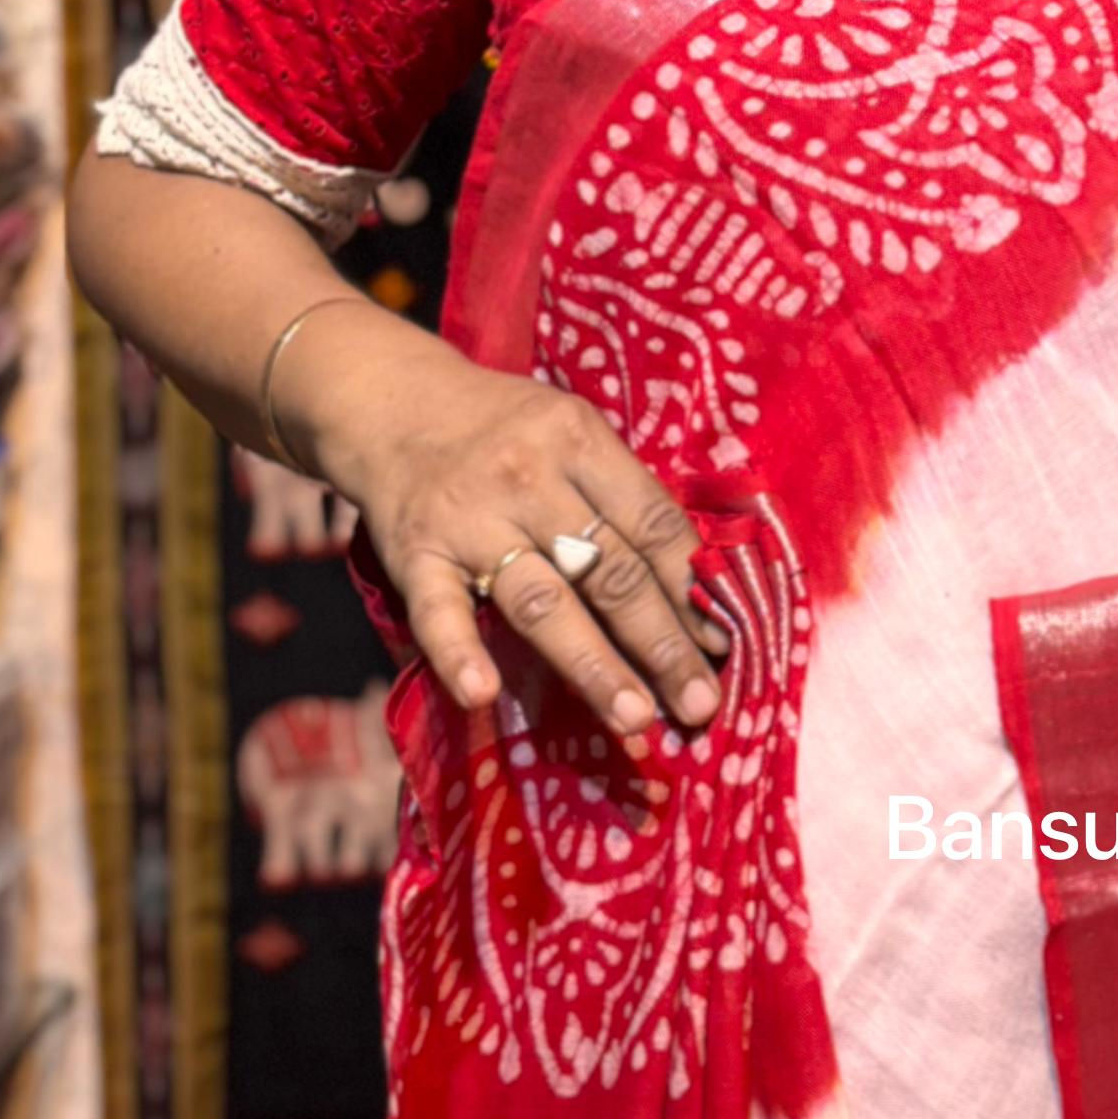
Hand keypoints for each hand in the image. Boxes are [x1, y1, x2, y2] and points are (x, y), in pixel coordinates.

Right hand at [293, 306, 728, 733]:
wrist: (390, 401)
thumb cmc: (505, 428)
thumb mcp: (571, 432)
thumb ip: (622, 496)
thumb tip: (699, 584)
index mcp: (579, 441)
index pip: (651, 522)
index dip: (693, 587)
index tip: (727, 645)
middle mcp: (528, 479)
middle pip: (610, 570)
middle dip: (662, 643)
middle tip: (700, 705)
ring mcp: (469, 520)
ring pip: (542, 599)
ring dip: (592, 663)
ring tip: (633, 717)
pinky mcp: (415, 554)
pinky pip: (437, 609)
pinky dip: (457, 651)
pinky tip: (481, 694)